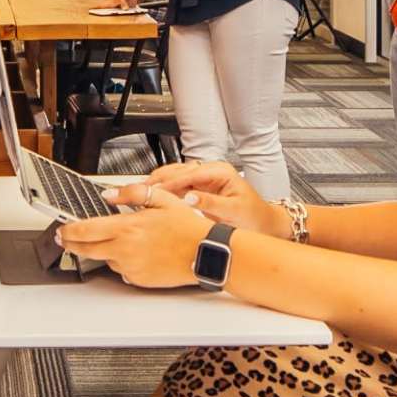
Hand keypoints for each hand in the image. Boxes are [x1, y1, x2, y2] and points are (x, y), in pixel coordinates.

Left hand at [56, 202, 214, 290]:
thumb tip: (110, 194)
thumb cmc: (188, 227)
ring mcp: (130, 267)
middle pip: (87, 249)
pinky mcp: (138, 280)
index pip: (86, 231)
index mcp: (128, 228)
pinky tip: (136, 253)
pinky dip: (122, 262)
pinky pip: (121, 270)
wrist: (205, 254)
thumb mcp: (162, 198)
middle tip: (67, 239)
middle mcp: (125, 250)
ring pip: (105, 260)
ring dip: (104, 251)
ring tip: (118, 241)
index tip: (61, 229)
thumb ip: (132, 193)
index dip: (69, 230)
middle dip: (73, 244)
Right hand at [114, 161, 282, 234]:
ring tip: (131, 196)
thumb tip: (190, 199)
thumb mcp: (234, 212)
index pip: (184, 174)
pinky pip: (173, 190)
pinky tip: (146, 203)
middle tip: (129, 192)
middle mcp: (208, 172)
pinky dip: (159, 195)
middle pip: (172, 172)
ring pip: (170, 179)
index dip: (164, 183)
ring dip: (151, 188)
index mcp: (218, 171)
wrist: (266, 225)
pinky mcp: (197, 191)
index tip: (146, 190)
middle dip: (150, 182)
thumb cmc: (255, 218)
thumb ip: (211, 205)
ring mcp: (201, 181)